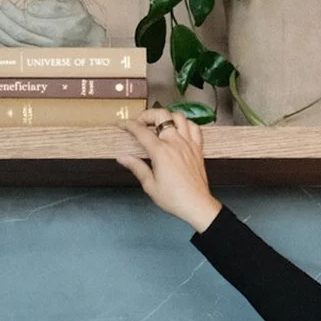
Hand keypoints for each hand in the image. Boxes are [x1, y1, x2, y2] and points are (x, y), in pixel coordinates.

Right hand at [115, 108, 221, 232]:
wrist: (196, 205)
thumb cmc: (175, 199)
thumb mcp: (150, 185)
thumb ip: (136, 167)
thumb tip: (123, 158)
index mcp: (161, 152)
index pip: (141, 131)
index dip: (128, 125)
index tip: (122, 124)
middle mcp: (175, 143)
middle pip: (161, 115)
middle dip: (147, 115)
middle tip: (140, 123)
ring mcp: (188, 143)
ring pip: (178, 116)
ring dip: (167, 117)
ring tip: (159, 125)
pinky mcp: (198, 148)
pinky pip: (194, 127)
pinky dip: (185, 123)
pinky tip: (179, 129)